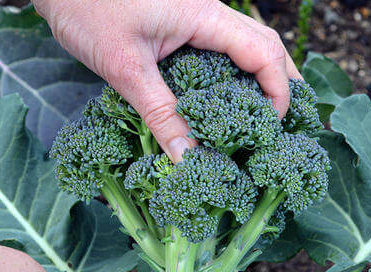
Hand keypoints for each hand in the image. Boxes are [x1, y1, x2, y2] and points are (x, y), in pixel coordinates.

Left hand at [33, 0, 300, 161]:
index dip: (278, 92)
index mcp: (205, 16)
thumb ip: (159, 112)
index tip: (272, 130)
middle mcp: (209, 11)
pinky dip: (232, 72)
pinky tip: (223, 100)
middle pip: (266, 44)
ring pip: (246, 43)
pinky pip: (219, 47)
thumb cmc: (87, 8)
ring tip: (263, 117)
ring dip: (260, 77)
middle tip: (283, 125)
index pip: (264, 53)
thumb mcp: (125, 67)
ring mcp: (195, 15)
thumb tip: (187, 158)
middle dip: (282, 83)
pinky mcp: (178, 22)